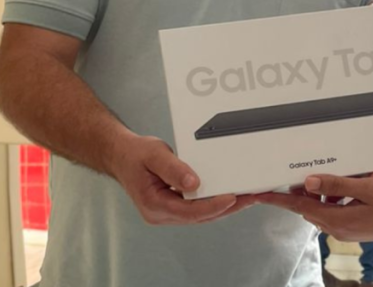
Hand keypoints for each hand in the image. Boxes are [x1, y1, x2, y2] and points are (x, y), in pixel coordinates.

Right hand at [106, 133, 253, 224]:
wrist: (122, 156)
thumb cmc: (136, 155)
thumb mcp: (155, 155)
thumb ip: (174, 169)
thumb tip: (193, 183)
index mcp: (154, 204)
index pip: (189, 211)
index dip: (213, 206)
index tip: (232, 197)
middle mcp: (161, 214)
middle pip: (199, 217)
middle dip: (227, 208)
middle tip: (250, 198)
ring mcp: (167, 212)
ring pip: (201, 215)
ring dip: (224, 207)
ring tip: (247, 198)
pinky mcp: (173, 206)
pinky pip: (197, 209)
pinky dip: (214, 203)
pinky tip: (229, 197)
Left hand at [256, 175, 372, 241]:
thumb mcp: (365, 188)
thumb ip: (336, 184)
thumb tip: (309, 182)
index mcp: (336, 219)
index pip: (300, 207)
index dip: (279, 200)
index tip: (261, 194)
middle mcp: (337, 227)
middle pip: (309, 207)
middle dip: (304, 192)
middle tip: (300, 177)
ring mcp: (345, 229)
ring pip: (322, 207)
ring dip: (323, 193)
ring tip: (335, 178)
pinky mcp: (352, 227)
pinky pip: (334, 210)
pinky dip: (334, 198)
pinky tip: (348, 187)